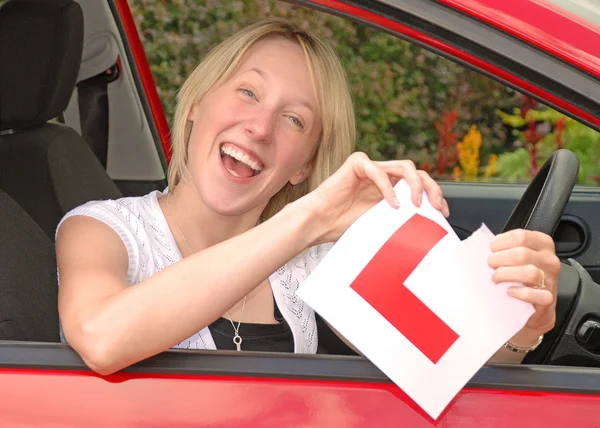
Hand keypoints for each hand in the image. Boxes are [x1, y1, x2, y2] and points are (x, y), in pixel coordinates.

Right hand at [304, 152, 448, 243]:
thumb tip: (430, 226)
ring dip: (416, 185)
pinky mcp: (357, 163)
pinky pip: (380, 172)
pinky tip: (392, 205)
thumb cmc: (344, 225)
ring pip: (405, 166)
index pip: (420, 184)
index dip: (435, 195)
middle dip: (431, 188)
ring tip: (416, 204)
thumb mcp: (383, 224)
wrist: (319, 223)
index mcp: (390, 188)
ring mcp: (372, 167)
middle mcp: (383, 175)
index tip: (443, 213)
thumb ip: (403, 218)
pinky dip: (389, 189)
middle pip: (418, 172)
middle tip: (435, 206)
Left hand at [488, 229, 560, 342]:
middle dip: (499, 259)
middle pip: (521, 254)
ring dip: (505, 275)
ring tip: (496, 278)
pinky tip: (509, 291)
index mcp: (542, 244)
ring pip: (529, 272)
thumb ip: (506, 249)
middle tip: (490, 266)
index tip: (491, 249)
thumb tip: (483, 248)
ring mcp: (550, 279)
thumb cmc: (521, 277)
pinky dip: (519, 293)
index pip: (521, 236)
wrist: (533, 305)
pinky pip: (534, 294)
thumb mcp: (517, 257)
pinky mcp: (548, 299)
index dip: (500, 242)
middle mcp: (549, 260)